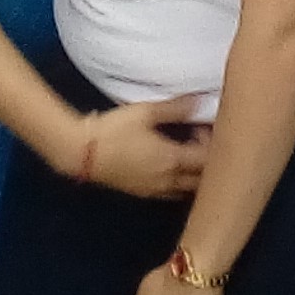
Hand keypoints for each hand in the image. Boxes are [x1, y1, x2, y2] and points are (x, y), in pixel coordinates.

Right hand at [63, 98, 207, 199]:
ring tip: (188, 154)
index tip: (203, 125)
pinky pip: (173, 193)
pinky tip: (171, 167)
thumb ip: (175, 107)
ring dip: (196, 175)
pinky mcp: (144, 193)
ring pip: (189, 190)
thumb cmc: (114, 130)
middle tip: (201, 141)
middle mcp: (169, 180)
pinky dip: (181, 183)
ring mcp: (156, 190)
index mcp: (173, 160)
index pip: (208, 159)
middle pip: (204, 180)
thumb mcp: (145, 112)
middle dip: (209, 162)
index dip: (213, 142)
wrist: (81, 153)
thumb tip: (199, 101)